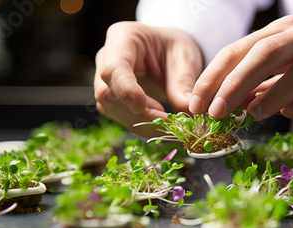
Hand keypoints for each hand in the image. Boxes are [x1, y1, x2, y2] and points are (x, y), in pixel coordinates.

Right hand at [94, 22, 202, 136]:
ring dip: (142, 122)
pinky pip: (120, 117)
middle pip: (108, 93)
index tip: (142, 106)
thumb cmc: (175, 48)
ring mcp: (106, 80)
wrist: (170, 52)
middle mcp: (107, 58)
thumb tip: (186, 111)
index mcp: (123, 38)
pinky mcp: (112, 99)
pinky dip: (143, 125)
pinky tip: (161, 122)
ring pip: (111, 109)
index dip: (125, 90)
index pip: (113, 68)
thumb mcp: (185, 58)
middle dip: (139, 113)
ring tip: (169, 121)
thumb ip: (183, 83)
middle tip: (170, 121)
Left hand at [189, 15, 292, 120]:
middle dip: (235, 83)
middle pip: (267, 53)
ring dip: (270, 95)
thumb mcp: (292, 63)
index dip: (216, 75)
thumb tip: (228, 103)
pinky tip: (289, 115)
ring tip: (250, 115)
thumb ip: (263, 80)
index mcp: (288, 28)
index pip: (243, 47)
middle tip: (215, 112)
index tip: (196, 102)